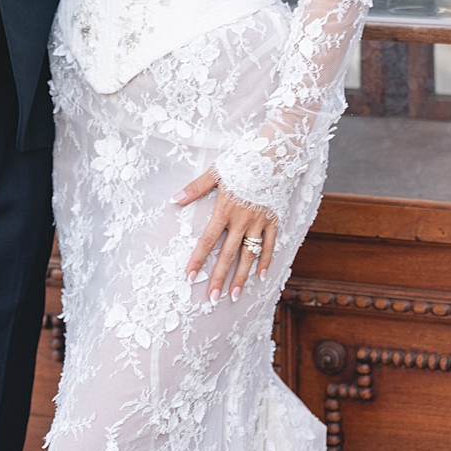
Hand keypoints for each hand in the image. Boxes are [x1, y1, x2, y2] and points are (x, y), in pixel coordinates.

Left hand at [174, 167, 276, 301]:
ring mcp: (260, 222)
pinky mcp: (274, 220)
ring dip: (241, 277)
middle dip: (219, 278)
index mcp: (225, 210)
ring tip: (233, 295)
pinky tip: (261, 276)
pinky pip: (270, 244)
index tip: (189, 278)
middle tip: (212, 298)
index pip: (207, 241)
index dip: (197, 260)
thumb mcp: (216, 171)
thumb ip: (196, 188)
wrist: (275, 152)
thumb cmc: (243, 160)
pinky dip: (266, 261)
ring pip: (249, 254)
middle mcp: (242, 220)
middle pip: (228, 254)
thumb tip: (174, 199)